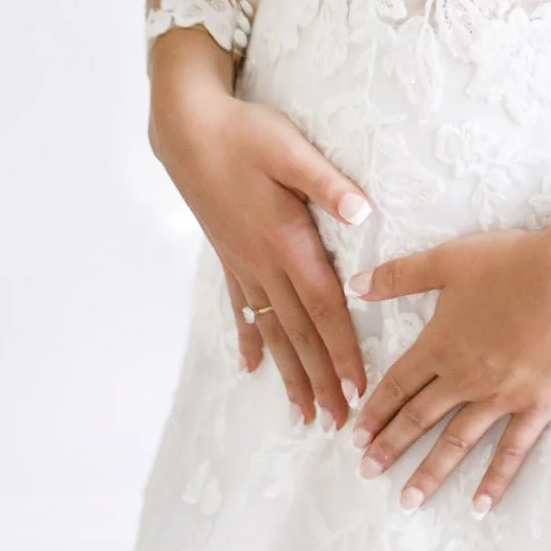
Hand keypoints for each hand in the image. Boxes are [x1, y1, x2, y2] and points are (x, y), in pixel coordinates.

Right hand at [148, 47, 372, 428]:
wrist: (188, 128)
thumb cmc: (245, 133)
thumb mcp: (291, 150)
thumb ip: (328, 184)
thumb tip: (362, 213)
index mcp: (286, 241)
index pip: (323, 308)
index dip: (342, 350)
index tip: (358, 388)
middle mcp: (263, 263)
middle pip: (299, 332)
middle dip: (320, 379)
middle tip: (337, 422)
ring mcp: (242, 264)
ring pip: (271, 330)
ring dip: (289, 372)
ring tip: (301, 412)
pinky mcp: (229, 256)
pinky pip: (241, 307)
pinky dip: (248, 339)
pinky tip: (250, 367)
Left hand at [348, 181, 550, 511]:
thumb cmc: (512, 264)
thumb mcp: (448, 260)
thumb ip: (399, 275)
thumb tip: (354, 285)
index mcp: (439, 346)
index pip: (397, 386)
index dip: (375, 412)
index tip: (355, 437)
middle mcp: (463, 379)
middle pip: (418, 419)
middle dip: (390, 447)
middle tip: (367, 472)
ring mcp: (499, 397)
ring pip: (456, 442)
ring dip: (430, 473)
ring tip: (409, 500)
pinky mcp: (535, 406)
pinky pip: (511, 450)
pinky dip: (495, 479)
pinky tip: (480, 504)